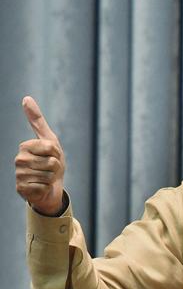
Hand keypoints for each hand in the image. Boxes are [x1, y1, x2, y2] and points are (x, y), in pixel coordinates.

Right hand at [15, 96, 65, 215]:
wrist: (51, 185)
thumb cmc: (51, 161)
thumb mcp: (49, 139)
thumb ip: (37, 120)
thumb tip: (26, 98)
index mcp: (25, 146)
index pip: (51, 147)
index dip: (57, 153)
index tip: (52, 156)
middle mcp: (19, 160)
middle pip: (51, 162)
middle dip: (56, 167)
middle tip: (50, 169)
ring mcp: (19, 175)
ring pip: (48, 175)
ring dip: (52, 178)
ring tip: (46, 177)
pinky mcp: (22, 189)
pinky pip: (44, 186)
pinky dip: (47, 187)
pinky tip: (41, 187)